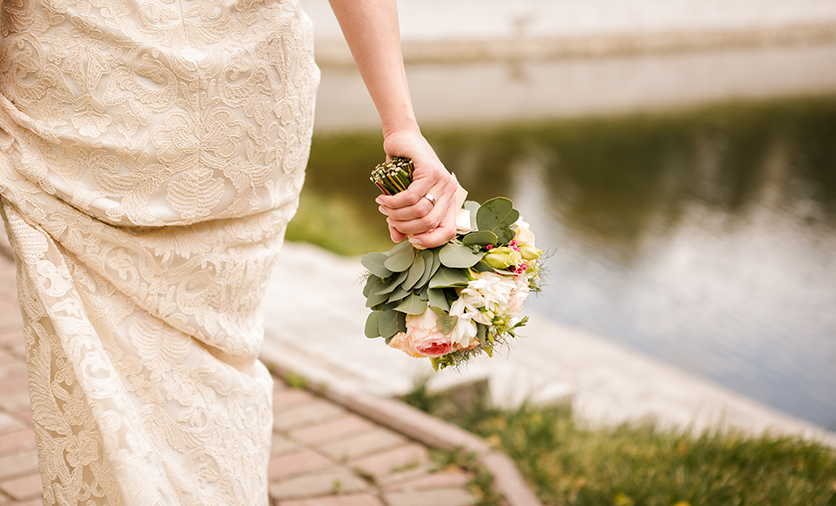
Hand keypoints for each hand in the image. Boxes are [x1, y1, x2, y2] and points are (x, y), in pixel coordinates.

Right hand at [376, 129, 457, 248]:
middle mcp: (450, 192)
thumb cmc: (404, 170)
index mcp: (448, 202)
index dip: (431, 242)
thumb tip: (397, 239)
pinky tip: (384, 198)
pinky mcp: (431, 171)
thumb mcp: (404, 198)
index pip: (449, 231)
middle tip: (388, 218)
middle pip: (430, 223)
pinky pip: (411, 196)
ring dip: (397, 213)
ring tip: (383, 206)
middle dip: (405, 226)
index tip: (410, 240)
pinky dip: (394, 201)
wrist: (403, 138)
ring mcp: (443, 181)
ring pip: (420, 210)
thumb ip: (403, 219)